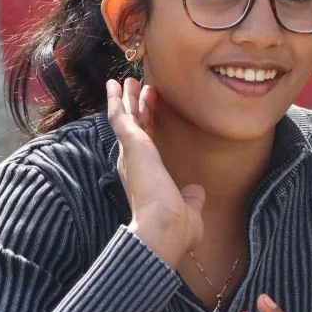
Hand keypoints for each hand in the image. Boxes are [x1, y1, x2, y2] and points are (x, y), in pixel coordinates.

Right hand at [106, 78, 204, 266]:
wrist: (163, 230)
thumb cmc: (175, 230)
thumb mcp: (189, 211)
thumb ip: (191, 199)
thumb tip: (196, 193)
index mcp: (145, 178)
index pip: (146, 144)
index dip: (147, 124)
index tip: (150, 107)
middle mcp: (133, 164)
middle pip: (133, 128)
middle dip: (134, 107)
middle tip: (134, 87)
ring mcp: (131, 153)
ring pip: (125, 118)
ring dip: (125, 99)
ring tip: (126, 81)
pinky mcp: (131, 143)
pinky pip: (120, 116)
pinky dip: (116, 100)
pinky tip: (115, 85)